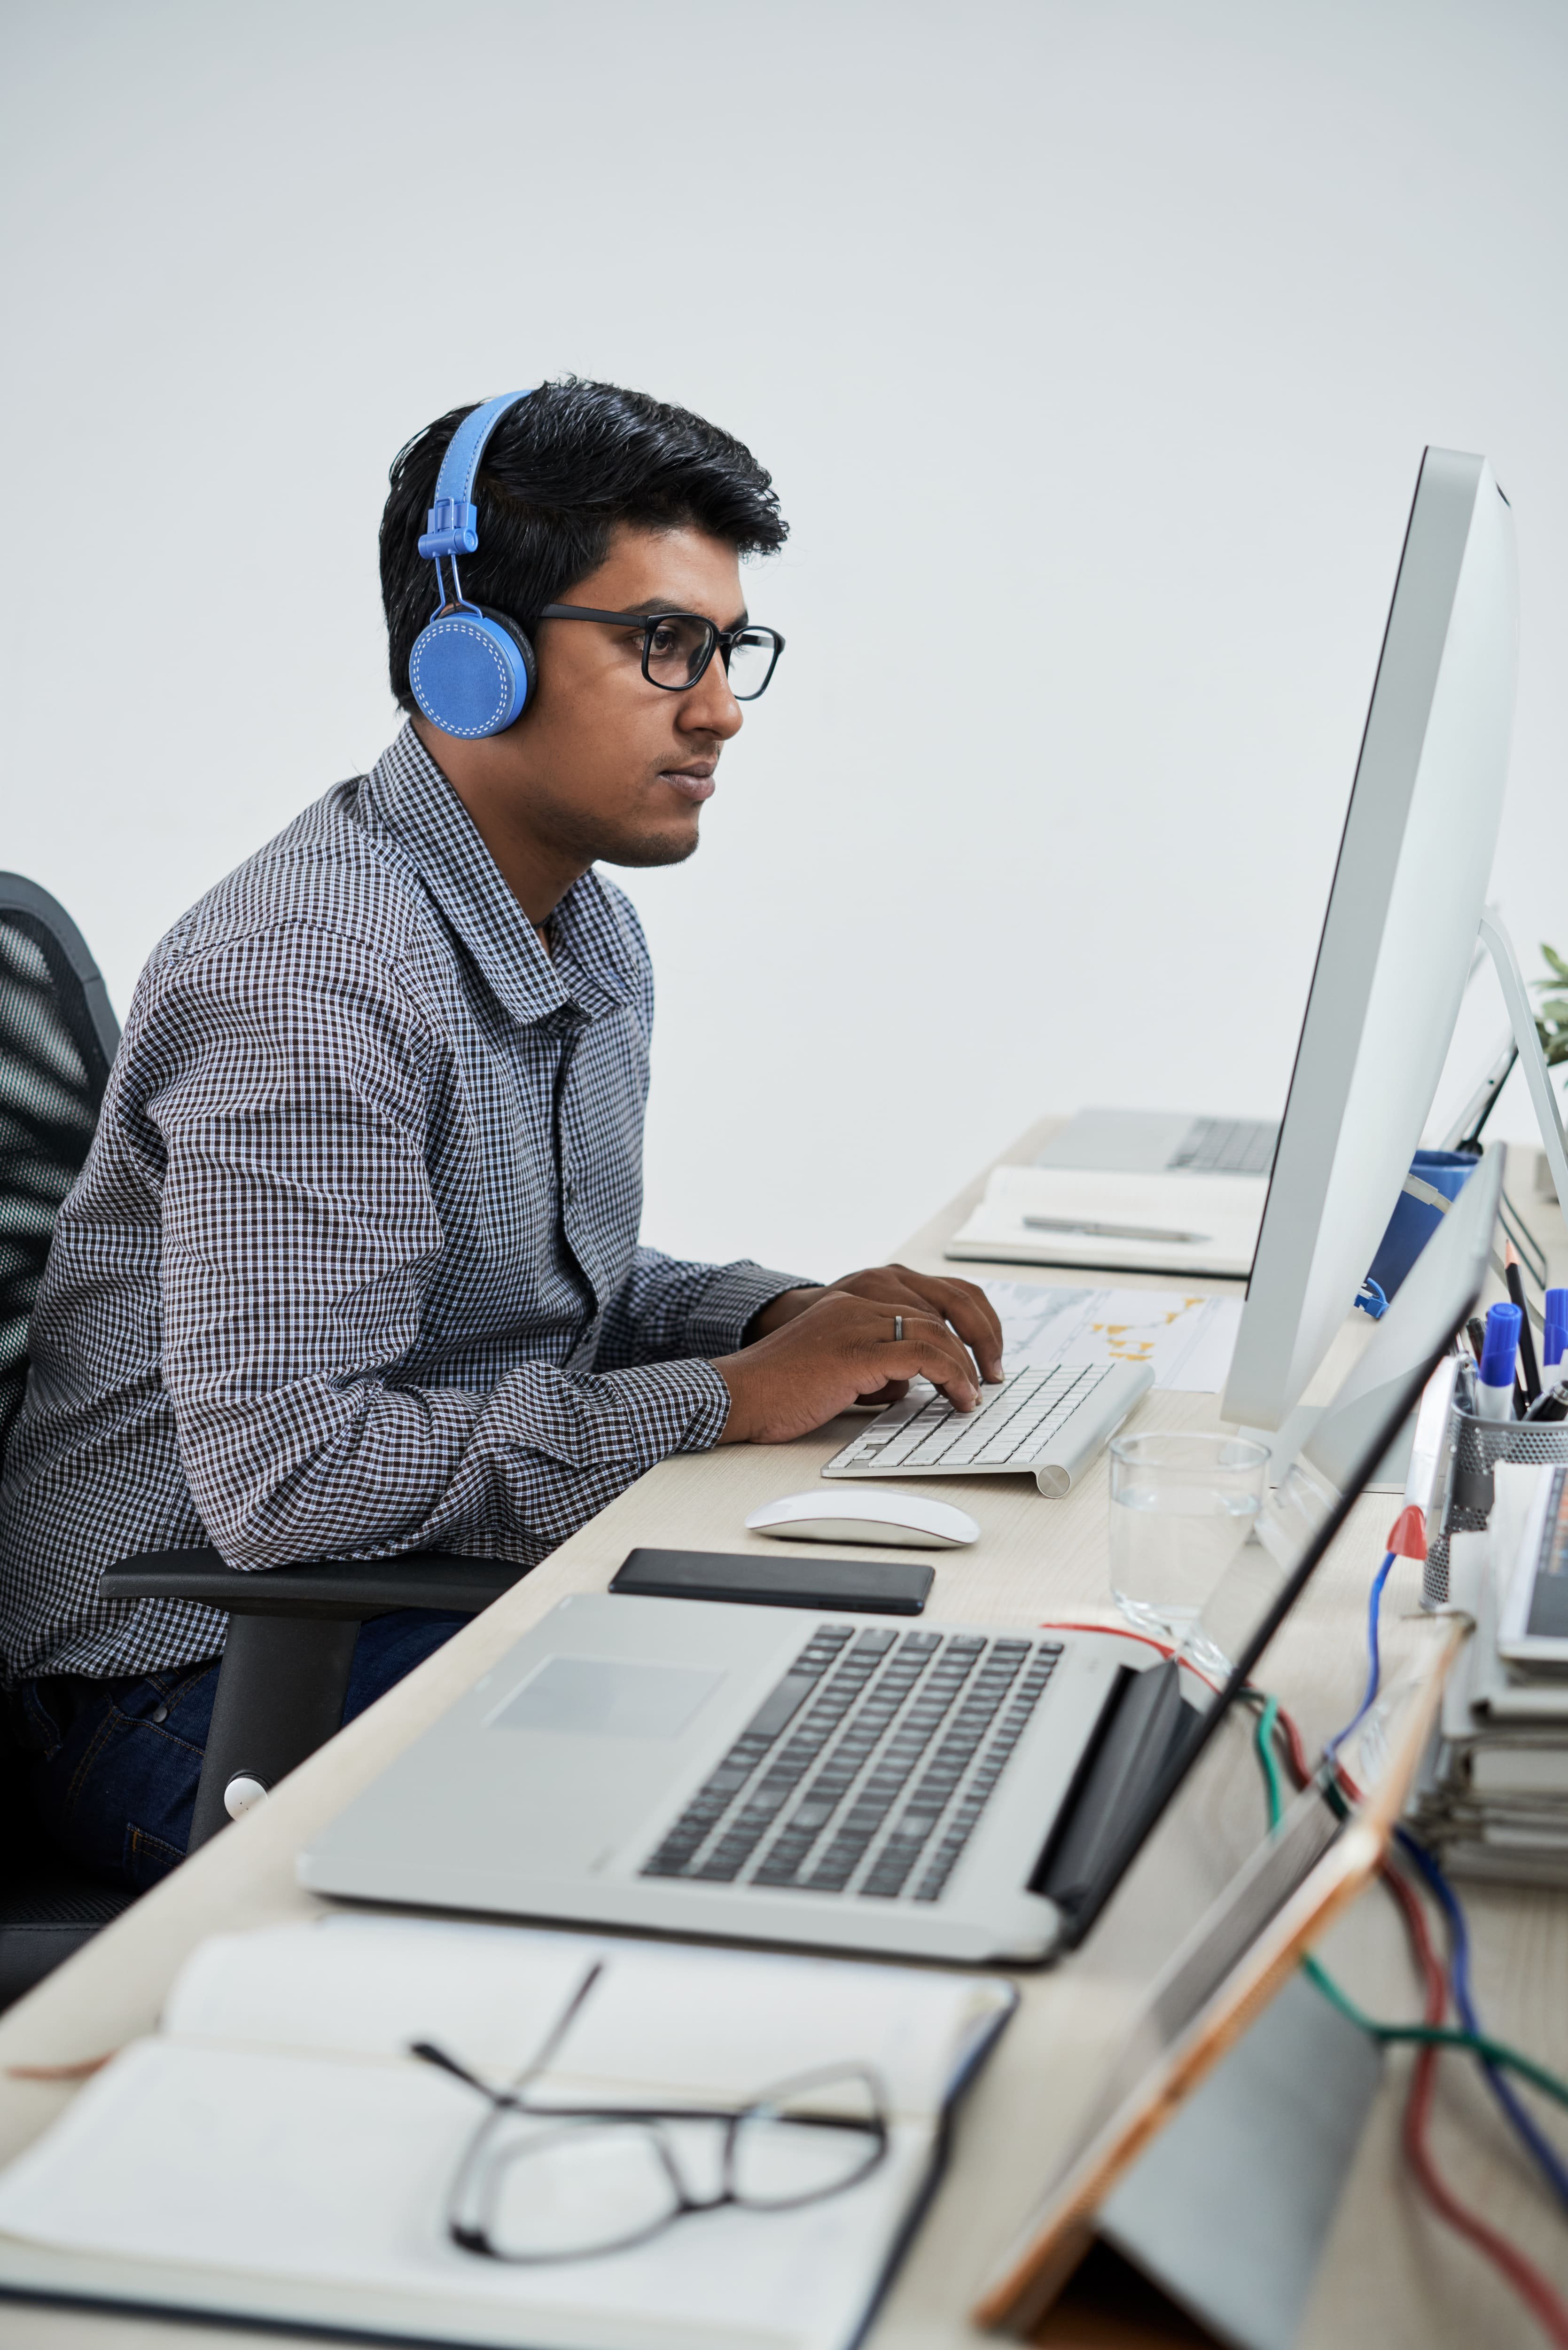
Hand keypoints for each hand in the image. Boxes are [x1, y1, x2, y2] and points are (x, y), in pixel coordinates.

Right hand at [717, 1273, 1004, 1446]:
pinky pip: (923, 1358)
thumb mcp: (835, 1369)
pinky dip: (951, 1379)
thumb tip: (905, 1383)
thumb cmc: (779, 1391)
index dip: (959, 1330)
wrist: (738, 1396)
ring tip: (974, 1396)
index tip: (976, 1363)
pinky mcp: (856, 1352)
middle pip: (939, 1311)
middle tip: (990, 1378)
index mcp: (852, 1302)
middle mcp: (857, 1303)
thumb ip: (871, 1365)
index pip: (924, 1303)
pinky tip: (959, 1399)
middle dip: (974, 1345)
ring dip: (965, 1368)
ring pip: (936, 1333)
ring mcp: (856, 1323)